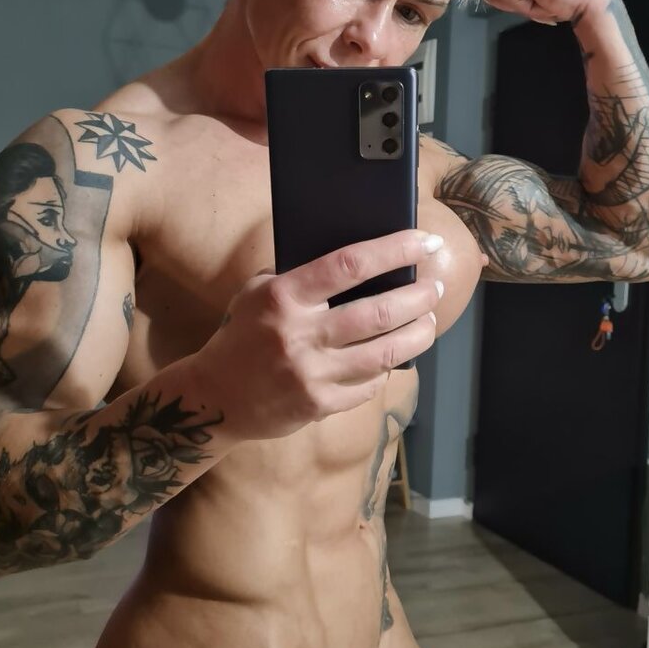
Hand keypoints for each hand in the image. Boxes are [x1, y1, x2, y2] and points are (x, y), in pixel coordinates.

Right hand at [192, 230, 443, 440]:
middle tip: (435, 287)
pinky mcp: (319, 405)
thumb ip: (299, 276)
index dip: (395, 250)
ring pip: (385, 353)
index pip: (351, 264)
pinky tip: (394, 356)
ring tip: (429, 320)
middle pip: (378, 312)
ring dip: (417, 335)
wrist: (213, 397)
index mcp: (284, 296)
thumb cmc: (242, 335)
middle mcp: (300, 334)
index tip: (426, 242)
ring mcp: (311, 374)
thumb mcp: (257, 292)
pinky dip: (385, 369)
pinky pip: (369, 385)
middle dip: (418, 297)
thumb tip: (360, 262)